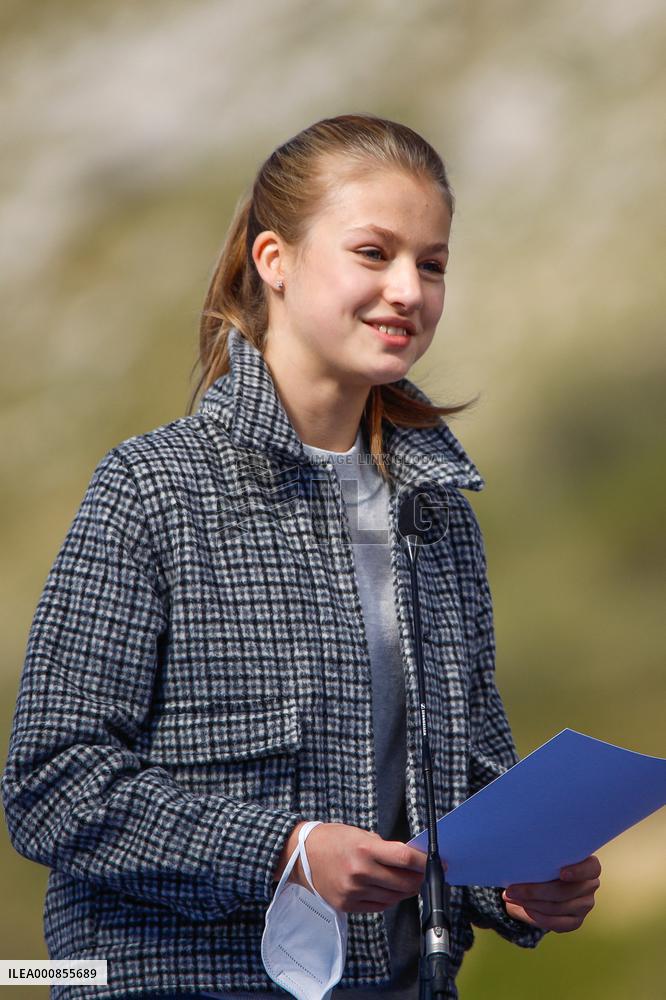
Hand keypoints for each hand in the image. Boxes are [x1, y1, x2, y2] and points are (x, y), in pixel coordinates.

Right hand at [274, 822, 428, 913]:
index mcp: (364, 849)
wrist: (301, 856)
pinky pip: (379, 906)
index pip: (404, 857)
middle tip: (426, 874)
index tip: (436, 862)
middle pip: (403, 881)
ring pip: (393, 897)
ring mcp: (354, 891)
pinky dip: (389, 899)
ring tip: (410, 882)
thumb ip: (383, 847)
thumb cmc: (333, 840)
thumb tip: (409, 858)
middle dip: (419, 878)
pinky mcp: (348, 905)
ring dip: (405, 890)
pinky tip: (390, 890)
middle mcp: (360, 872)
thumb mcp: (359, 834)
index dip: (423, 861)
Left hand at [502, 855, 601, 931]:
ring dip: (531, 903)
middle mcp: (590, 885)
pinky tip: (525, 908)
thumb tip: (517, 861)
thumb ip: (539, 859)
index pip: (591, 868)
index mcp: (587, 865)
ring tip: (511, 897)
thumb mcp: (543, 859)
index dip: (578, 871)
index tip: (561, 873)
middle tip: (511, 889)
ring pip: (557, 907)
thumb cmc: (542, 865)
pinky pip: (558, 923)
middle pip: (564, 891)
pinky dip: (538, 916)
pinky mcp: (577, 921)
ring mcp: (585, 905)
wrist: (541, 888)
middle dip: (534, 891)